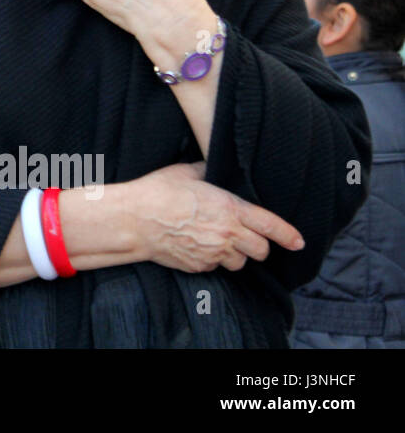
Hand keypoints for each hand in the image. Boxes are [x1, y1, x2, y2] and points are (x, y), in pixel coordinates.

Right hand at [129, 162, 303, 272]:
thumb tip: (216, 166)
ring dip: (236, 255)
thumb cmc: (158, 192)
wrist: (134, 220)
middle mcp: (227, 234)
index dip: (288, 236)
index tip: (298, 242)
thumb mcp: (186, 173)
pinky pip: (216, 267)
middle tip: (249, 239)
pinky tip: (199, 246)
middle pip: (261, 251)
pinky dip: (213, 260)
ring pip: (240, 263)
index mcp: (230, 208)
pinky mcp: (199, 266)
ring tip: (220, 242)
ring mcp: (213, 253)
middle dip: (259, 246)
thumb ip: (208, 171)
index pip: (271, 226)